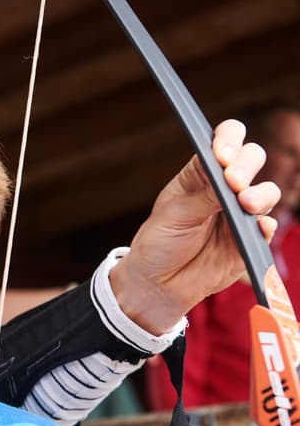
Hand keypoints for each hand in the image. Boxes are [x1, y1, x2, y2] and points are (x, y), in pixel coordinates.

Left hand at [110, 119, 279, 333]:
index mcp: (200, 174)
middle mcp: (224, 188)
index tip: (221, 156)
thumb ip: (203, 197)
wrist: (158, 284)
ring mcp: (239, 213)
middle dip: (246, 165)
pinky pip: (268, 227)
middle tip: (233, 182)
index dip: (228, 140)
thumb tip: (231, 181)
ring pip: (267, 191)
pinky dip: (266, 225)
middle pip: (251, 159)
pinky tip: (256, 228)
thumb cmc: (159, 245)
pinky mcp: (248, 239)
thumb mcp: (173, 216)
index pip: (223, 142)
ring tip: (244, 205)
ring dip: (260, 194)